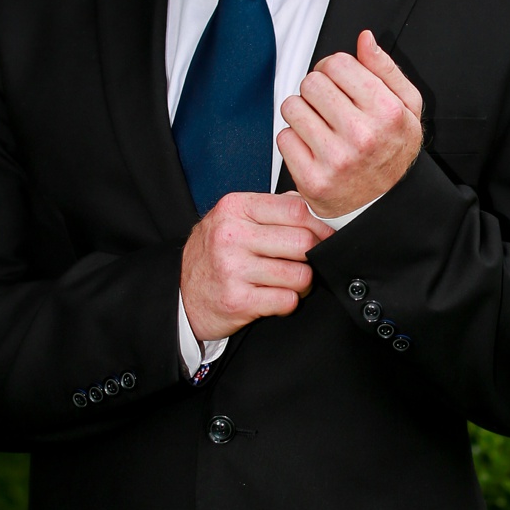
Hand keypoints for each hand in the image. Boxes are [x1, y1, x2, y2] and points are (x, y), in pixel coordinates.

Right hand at [180, 191, 333, 341]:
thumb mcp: (233, 219)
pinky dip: (288, 302)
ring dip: (304, 283)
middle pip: (303, 242)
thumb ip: (271, 208)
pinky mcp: (237, 300)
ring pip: (300, 275)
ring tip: (291, 282)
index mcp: (235, 208)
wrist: (182, 294)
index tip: (326, 236)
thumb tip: (312, 207)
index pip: (296, 210)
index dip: (320, 225)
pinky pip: (287, 300)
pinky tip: (275, 297)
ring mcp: (233, 269)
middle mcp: (231, 235)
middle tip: (307, 262)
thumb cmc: (214, 255)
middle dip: (314, 256)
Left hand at [277, 30, 423, 219]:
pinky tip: (313, 149)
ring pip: (292, 107)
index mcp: (387, 112)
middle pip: (311, 83)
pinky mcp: (313, 181)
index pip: (337, 63)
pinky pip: (283, 138)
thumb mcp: (407, 108)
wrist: (387, 205)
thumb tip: (364, 39)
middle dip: (316, 90)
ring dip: (302, 113)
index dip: (331, 69)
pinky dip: (294, 140)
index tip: (335, 83)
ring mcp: (336, 160)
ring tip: (320, 127)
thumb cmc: (394, 151)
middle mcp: (362, 136)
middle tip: (328, 108)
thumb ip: (386, 70)